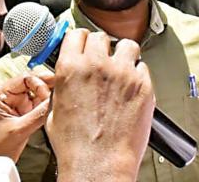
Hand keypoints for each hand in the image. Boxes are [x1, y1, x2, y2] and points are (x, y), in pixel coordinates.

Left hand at [0, 74, 51, 160]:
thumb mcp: (18, 130)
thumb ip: (38, 115)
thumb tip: (54, 102)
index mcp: (1, 94)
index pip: (25, 78)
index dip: (40, 83)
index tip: (50, 93)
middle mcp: (11, 96)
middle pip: (34, 82)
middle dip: (48, 86)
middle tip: (61, 89)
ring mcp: (20, 104)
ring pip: (39, 92)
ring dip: (49, 95)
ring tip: (59, 99)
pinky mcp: (27, 112)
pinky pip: (41, 103)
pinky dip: (49, 104)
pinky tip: (55, 106)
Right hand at [48, 30, 153, 181]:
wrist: (99, 165)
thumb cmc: (75, 145)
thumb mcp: (54, 109)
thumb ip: (64, 84)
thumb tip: (70, 75)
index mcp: (71, 68)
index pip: (77, 34)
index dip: (81, 41)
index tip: (85, 46)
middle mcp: (97, 65)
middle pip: (101, 37)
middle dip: (101, 48)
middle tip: (103, 62)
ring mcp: (123, 73)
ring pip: (127, 45)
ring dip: (123, 55)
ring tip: (121, 70)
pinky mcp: (143, 85)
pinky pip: (143, 67)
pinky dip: (138, 75)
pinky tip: (131, 89)